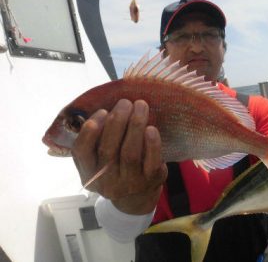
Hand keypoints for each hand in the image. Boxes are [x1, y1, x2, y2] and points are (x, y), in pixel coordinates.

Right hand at [72, 99, 167, 214]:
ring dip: (135, 126)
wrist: (137, 198)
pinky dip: (151, 144)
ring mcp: (130, 183)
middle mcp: (107, 182)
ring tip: (140, 106)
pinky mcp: (150, 180)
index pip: (81, 153)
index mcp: (89, 174)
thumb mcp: (99, 161)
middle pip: (108, 150)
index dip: (89, 132)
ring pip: (130, 153)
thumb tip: (102, 110)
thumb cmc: (115, 168)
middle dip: (117, 122)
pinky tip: (151, 128)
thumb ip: (95, 141)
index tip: (102, 111)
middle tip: (125, 103)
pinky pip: (151, 161)